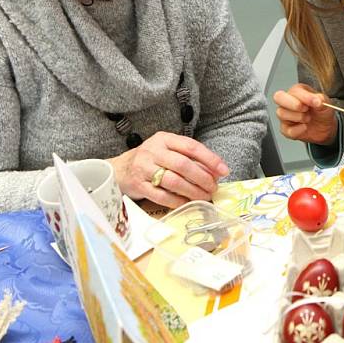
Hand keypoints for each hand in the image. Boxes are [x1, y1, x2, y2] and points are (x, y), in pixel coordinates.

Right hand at [108, 131, 229, 207]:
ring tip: (204, 197)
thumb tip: (215, 172)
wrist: (119, 169)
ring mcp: (143, 168)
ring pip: (173, 181)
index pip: (191, 146)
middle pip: (183, 164)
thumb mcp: (167, 151)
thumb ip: (189, 158)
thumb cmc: (150, 160)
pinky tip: (187, 203)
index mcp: (164, 139)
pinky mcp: (137, 185)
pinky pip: (161, 196)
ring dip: (192, 191)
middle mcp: (153, 151)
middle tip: (213, 188)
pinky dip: (177, 201)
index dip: (210, 159)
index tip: (224, 170)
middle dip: (202, 178)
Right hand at [273, 83, 336, 144]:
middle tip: (305, 108)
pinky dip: (297, 130)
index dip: (305, 97)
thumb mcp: (325, 103)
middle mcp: (288, 101)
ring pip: (281, 113)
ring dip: (298, 117)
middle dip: (292, 103)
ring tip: (308, 118)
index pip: (294, 91)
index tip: (316, 102)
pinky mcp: (285, 129)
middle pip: (278, 97)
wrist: (325, 127)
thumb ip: (320, 100)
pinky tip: (305, 127)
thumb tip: (316, 100)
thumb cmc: (321, 112)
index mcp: (297, 91)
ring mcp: (285, 115)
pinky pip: (286, 130)